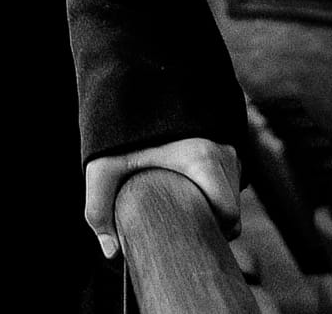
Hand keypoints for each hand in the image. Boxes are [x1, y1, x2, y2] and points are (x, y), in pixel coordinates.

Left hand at [83, 136, 240, 261]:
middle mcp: (223, 150)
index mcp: (204, 159)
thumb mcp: (102, 165)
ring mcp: (227, 142)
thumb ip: (99, 209)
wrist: (134, 79)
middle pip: (232, 204)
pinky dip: (213, 181)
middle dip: (211, 218)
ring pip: (232, 187)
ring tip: (179, 199)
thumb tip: (111, 252)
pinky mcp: (223, 135)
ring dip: (212, 199)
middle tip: (179, 220)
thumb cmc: (120, 124)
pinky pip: (228, 171)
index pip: (230, 214)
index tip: (188, 232)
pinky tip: (185, 181)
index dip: (214, 231)